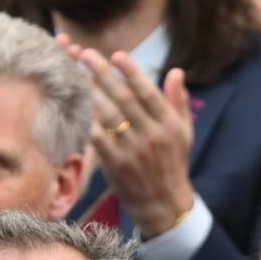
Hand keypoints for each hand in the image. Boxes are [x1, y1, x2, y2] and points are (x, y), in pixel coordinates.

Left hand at [62, 37, 195, 238]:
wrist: (165, 204)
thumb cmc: (173, 163)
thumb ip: (178, 101)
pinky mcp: (117, 165)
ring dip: (91, 92)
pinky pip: (98, 138)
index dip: (132, 72)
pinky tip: (76, 106)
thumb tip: (176, 72)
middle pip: (124, 98)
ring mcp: (134, 151)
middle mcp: (152, 135)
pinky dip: (88, 120)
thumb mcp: (184, 133)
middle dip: (103, 74)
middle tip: (86, 55)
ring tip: (77, 75)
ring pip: (108, 115)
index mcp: (170, 125)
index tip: (117, 55)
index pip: (148, 92)